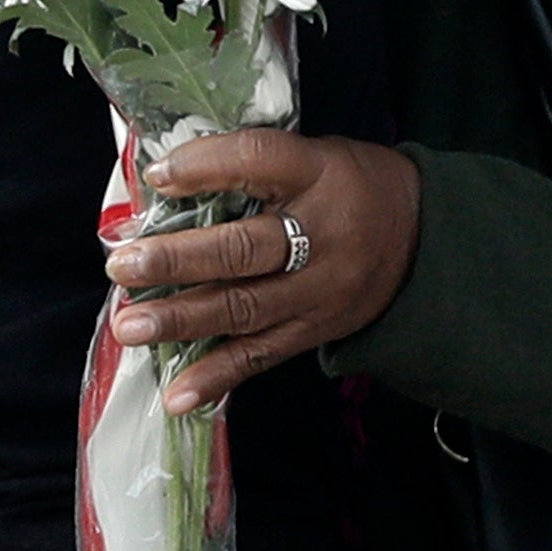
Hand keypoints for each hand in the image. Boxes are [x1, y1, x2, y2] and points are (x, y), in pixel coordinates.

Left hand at [106, 132, 423, 412]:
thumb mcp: (318, 155)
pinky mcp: (316, 330)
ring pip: (245, 308)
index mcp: (322, 173)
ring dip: (183, 320)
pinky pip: (261, 357)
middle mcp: (325, 234)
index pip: (261, 161)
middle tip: (124, 266)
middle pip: (245, 249)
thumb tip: (165, 177)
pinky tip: (176, 395)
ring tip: (131, 326)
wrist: (427, 241)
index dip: (207, 166)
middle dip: (179, 260)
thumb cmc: (354, 187)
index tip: (158, 175)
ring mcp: (321, 290)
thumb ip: (253, 165)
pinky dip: (217, 377)